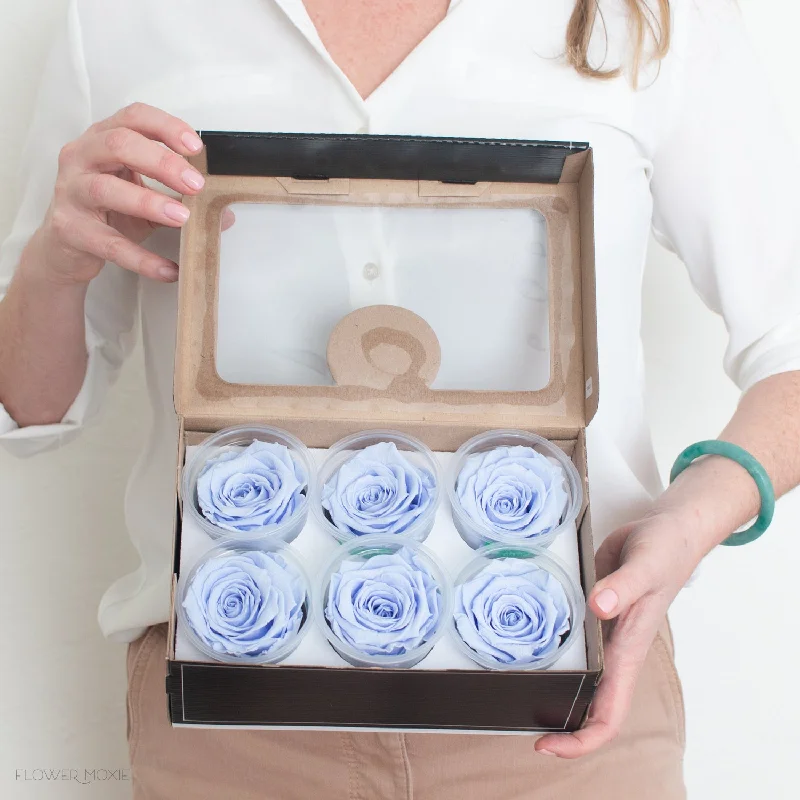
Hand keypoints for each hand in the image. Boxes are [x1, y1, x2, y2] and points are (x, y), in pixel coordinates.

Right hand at [31, 102, 230, 285]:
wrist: (64, 247)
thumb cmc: (106, 212)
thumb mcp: (144, 195)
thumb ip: (180, 197)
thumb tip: (225, 212)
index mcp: (101, 140)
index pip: (133, 118)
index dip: (165, 127)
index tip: (196, 147)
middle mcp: (81, 158)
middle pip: (119, 145)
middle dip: (162, 163)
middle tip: (195, 185)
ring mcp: (71, 193)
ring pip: (106, 189)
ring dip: (149, 202)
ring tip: (181, 218)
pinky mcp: (70, 229)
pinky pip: (109, 243)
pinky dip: (142, 258)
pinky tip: (169, 269)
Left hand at [535, 510, 699, 757]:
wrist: (667, 530)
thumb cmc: (666, 553)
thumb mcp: (646, 567)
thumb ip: (623, 587)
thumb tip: (599, 606)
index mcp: (628, 651)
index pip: (608, 714)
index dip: (581, 739)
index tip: (546, 745)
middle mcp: (612, 648)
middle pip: (586, 702)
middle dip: (556, 723)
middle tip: (513, 721)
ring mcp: (599, 630)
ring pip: (574, 670)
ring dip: (548, 683)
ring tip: (505, 687)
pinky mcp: (587, 608)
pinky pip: (567, 635)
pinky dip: (546, 643)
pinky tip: (518, 636)